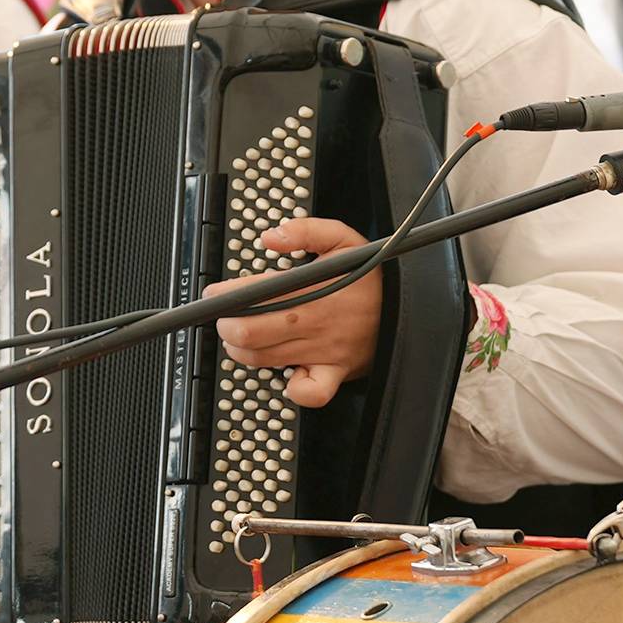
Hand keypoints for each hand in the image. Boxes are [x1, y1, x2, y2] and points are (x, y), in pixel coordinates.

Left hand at [205, 216, 379, 407]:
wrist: (407, 305)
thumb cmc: (369, 275)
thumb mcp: (343, 238)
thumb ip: (307, 229)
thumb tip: (271, 237)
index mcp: (313, 290)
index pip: (255, 297)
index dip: (226, 296)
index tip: (215, 293)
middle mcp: (316, 323)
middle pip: (250, 335)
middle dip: (227, 326)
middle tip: (226, 318)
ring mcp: (324, 351)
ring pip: (265, 361)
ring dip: (243, 352)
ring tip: (242, 338)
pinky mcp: (335, 372)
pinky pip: (311, 393)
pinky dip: (292, 389)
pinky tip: (285, 374)